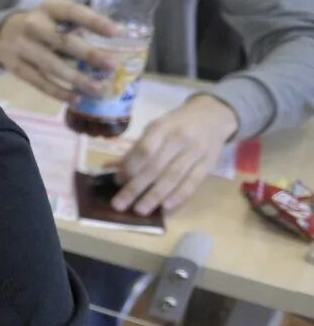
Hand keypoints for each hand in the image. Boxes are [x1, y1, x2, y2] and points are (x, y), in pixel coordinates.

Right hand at [0, 0, 121, 102]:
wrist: (1, 34)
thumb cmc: (42, 24)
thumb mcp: (56, 15)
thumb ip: (78, 25)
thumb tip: (118, 41)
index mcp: (49, 8)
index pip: (73, 12)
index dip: (94, 22)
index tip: (116, 33)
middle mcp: (33, 25)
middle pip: (63, 42)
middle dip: (89, 55)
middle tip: (111, 66)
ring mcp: (23, 48)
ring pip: (52, 66)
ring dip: (76, 79)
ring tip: (98, 89)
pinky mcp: (17, 68)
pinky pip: (40, 82)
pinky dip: (58, 92)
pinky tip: (76, 98)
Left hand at [114, 95, 238, 215]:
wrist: (213, 115)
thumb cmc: (176, 125)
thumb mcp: (156, 128)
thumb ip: (136, 149)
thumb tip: (111, 169)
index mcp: (162, 127)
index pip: (144, 150)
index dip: (129, 168)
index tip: (117, 182)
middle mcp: (180, 139)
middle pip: (155, 167)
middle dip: (135, 188)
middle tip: (120, 205)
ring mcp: (196, 151)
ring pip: (173, 177)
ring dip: (155, 196)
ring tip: (140, 210)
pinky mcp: (209, 163)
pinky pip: (193, 183)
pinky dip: (179, 197)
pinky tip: (166, 208)